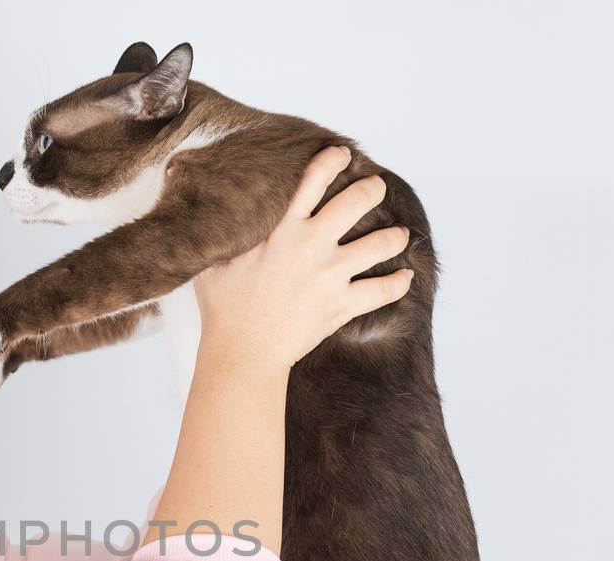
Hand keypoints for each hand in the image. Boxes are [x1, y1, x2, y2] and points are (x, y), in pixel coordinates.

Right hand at [192, 145, 413, 369]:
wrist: (242, 352)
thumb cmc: (223, 308)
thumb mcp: (214, 260)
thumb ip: (224, 233)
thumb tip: (208, 208)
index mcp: (282, 228)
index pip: (314, 179)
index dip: (333, 160)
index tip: (343, 155)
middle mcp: (312, 245)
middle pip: (358, 201)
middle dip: (372, 189)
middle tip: (376, 188)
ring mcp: (331, 275)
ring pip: (381, 244)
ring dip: (395, 236)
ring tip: (399, 234)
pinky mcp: (342, 305)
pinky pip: (383, 290)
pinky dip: (398, 283)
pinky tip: (405, 276)